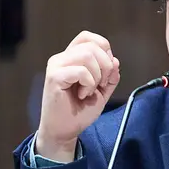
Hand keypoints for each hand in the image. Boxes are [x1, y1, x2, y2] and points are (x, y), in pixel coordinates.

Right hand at [36, 31, 120, 161]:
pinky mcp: (54, 77)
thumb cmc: (79, 111)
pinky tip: (82, 95)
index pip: (89, 37)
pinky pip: (81, 71)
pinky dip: (88, 84)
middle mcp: (61, 58)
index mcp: (71, 57)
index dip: (104, 50)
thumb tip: (115, 61)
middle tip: (101, 85)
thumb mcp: (102, 91)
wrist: (64, 131)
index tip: (106, 71)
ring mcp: (56, 66)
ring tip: (90, 90)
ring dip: (97, 76)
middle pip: (92, 46)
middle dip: (106, 66)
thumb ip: (110, 75)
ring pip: (87, 55)